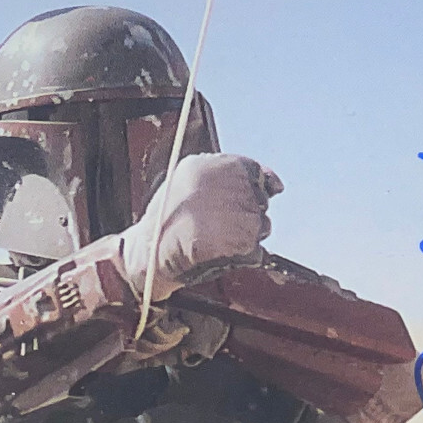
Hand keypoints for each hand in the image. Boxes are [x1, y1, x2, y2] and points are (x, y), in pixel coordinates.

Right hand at [121, 153, 283, 301]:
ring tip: (217, 239)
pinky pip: (257, 251)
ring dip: (248, 234)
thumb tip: (271, 180)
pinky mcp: (244, 242)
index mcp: (218, 166)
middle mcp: (233, 186)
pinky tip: (221, 253)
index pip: (254, 171)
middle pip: (260, 200)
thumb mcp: (187, 177)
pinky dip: (245, 256)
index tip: (255, 194)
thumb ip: (225, 172)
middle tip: (221, 223)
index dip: (257, 185)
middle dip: (248, 212)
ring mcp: (241, 215)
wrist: (151, 249)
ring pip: (263, 225)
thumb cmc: (166, 217)